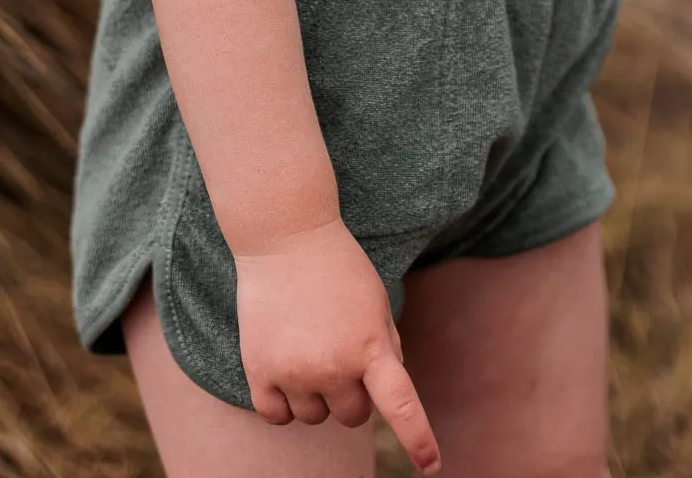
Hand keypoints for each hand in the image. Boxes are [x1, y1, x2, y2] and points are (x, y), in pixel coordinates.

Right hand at [234, 217, 440, 472]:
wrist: (285, 237)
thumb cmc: (338, 267)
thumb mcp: (376, 302)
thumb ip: (385, 349)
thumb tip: (384, 396)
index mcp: (371, 346)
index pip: (400, 406)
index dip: (417, 439)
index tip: (431, 465)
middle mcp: (334, 365)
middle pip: (353, 415)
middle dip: (352, 392)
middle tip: (338, 349)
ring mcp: (295, 372)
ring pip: (315, 417)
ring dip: (316, 394)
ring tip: (307, 346)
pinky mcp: (261, 372)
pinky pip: (278, 417)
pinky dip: (284, 403)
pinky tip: (284, 367)